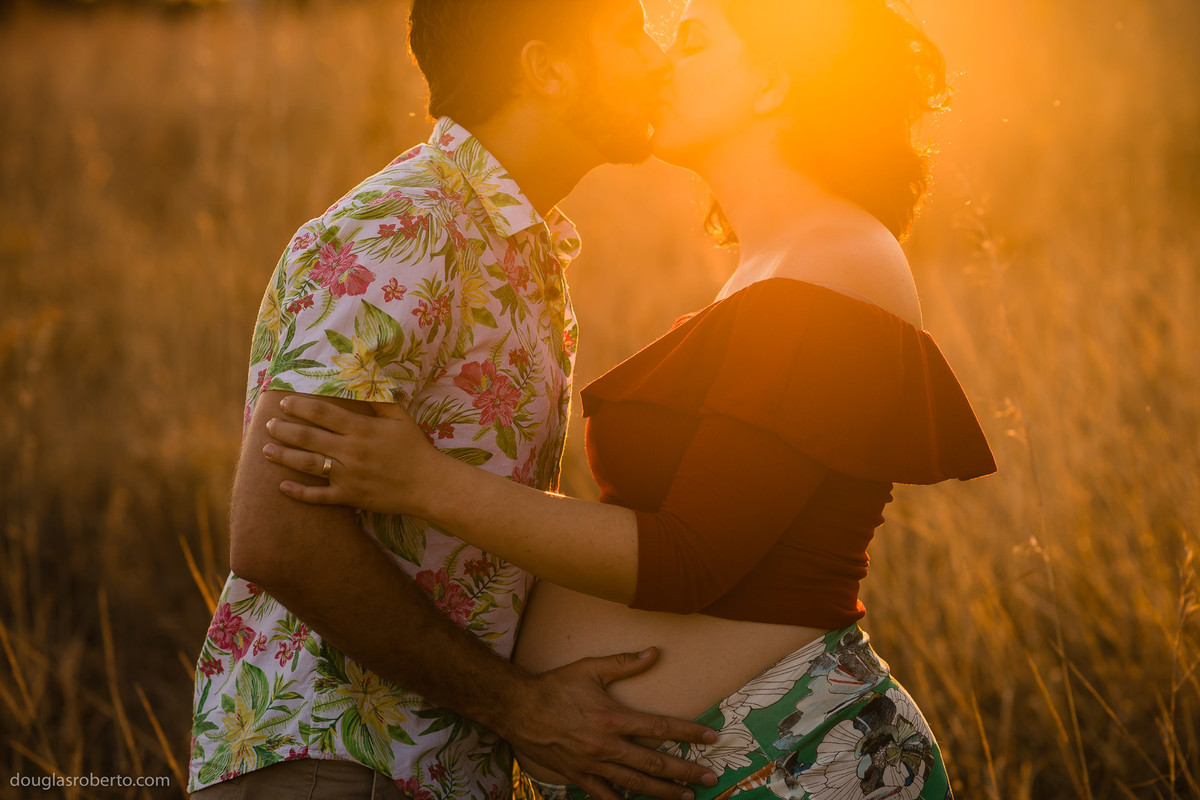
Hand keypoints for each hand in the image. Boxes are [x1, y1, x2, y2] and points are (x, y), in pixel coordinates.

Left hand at [263, 395, 434, 514]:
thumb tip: (364, 376)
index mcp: (361, 430)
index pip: (323, 414)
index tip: (283, 402)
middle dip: (285, 430)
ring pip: (308, 465)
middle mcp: (351, 452)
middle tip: (268, 424)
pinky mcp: (350, 497)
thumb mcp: (400, 418)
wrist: (428, 484)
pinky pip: (319, 496)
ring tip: (265, 450)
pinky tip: (282, 487)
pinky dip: (299, 493)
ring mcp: (348, 476)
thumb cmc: (414, 448)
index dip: (300, 407)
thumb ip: (379, 399)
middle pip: (309, 438)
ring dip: (284, 457)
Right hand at [500, 649, 718, 799]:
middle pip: (654, 763)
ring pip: (635, 784)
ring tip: (686, 796)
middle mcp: (605, 746)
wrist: (517, 709)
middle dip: (685, 771)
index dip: (688, 732)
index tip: (711, 737)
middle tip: (710, 777)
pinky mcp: (578, 776)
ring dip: (663, 791)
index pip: (660, 727)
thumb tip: (655, 652)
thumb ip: (624, 663)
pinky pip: (604, 796)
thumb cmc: (554, 686)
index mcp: (612, 718)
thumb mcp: (590, 669)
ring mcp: (592, 765)